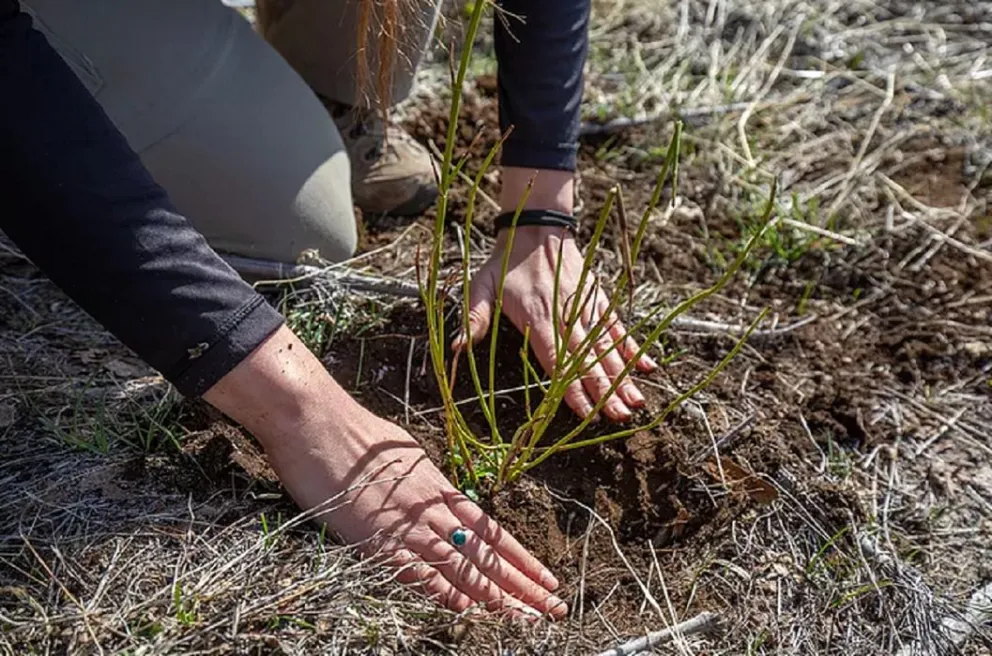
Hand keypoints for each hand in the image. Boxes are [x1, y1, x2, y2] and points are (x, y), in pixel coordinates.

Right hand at [311, 415, 566, 618]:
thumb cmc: (358, 434)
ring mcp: (406, 526)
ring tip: (527, 619)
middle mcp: (432, 511)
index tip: (548, 579)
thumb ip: (425, 481)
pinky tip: (466, 610)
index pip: (492, 532)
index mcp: (440, 489)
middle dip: (523, 586)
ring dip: (495, 598)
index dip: (522, 559)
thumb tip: (437, 492)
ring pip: (461, 568)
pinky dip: (442, 593)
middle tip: (555, 608)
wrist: (318, 423)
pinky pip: (416, 572)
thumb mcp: (405, 454)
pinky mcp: (376, 540)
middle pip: (486, 555)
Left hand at [453, 226, 657, 421]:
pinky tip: (649, 367)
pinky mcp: (599, 300)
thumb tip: (456, 349)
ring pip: (608, 347)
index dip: (573, 388)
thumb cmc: (506, 262)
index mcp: (538, 317)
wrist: (537, 227)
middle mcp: (566, 315)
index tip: (587, 412)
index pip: (557, 360)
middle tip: (620, 418)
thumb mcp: (482, 286)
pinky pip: (618, 328)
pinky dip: (634, 347)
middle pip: (589, 359)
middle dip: (606, 391)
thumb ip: (474, 318)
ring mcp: (586, 308)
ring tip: (637, 403)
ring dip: (624, 376)